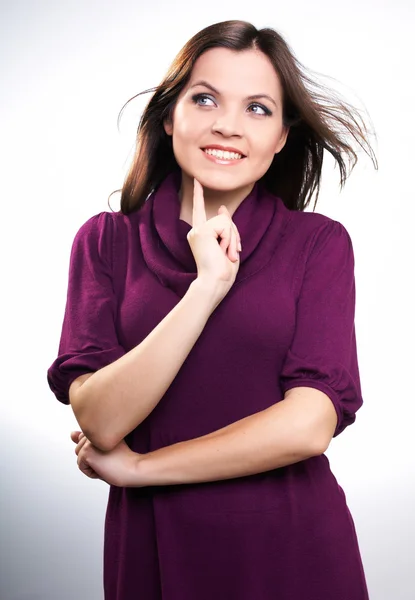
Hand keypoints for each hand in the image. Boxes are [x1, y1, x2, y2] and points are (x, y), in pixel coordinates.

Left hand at [71, 431, 142, 487]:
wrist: (134, 467)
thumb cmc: (123, 458)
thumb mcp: (104, 447)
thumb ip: (86, 439)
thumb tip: (71, 434)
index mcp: (99, 426)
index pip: (84, 439)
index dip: (97, 451)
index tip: (111, 452)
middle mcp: (94, 431)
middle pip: (79, 449)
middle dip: (92, 458)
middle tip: (110, 458)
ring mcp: (89, 441)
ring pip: (79, 458)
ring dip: (91, 465)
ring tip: (107, 462)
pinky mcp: (87, 452)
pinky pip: (81, 466)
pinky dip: (91, 472)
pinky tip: (104, 468)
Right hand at [187, 179, 241, 296]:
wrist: (215, 282)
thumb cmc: (222, 270)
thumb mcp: (228, 245)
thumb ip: (226, 227)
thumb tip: (222, 208)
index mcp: (201, 235)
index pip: (200, 211)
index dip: (198, 195)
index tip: (197, 181)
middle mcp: (196, 230)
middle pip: (224, 219)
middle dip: (234, 235)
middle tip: (230, 255)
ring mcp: (197, 230)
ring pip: (226, 221)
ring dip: (233, 239)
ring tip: (226, 254)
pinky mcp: (202, 231)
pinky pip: (224, 225)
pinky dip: (229, 239)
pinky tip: (222, 251)